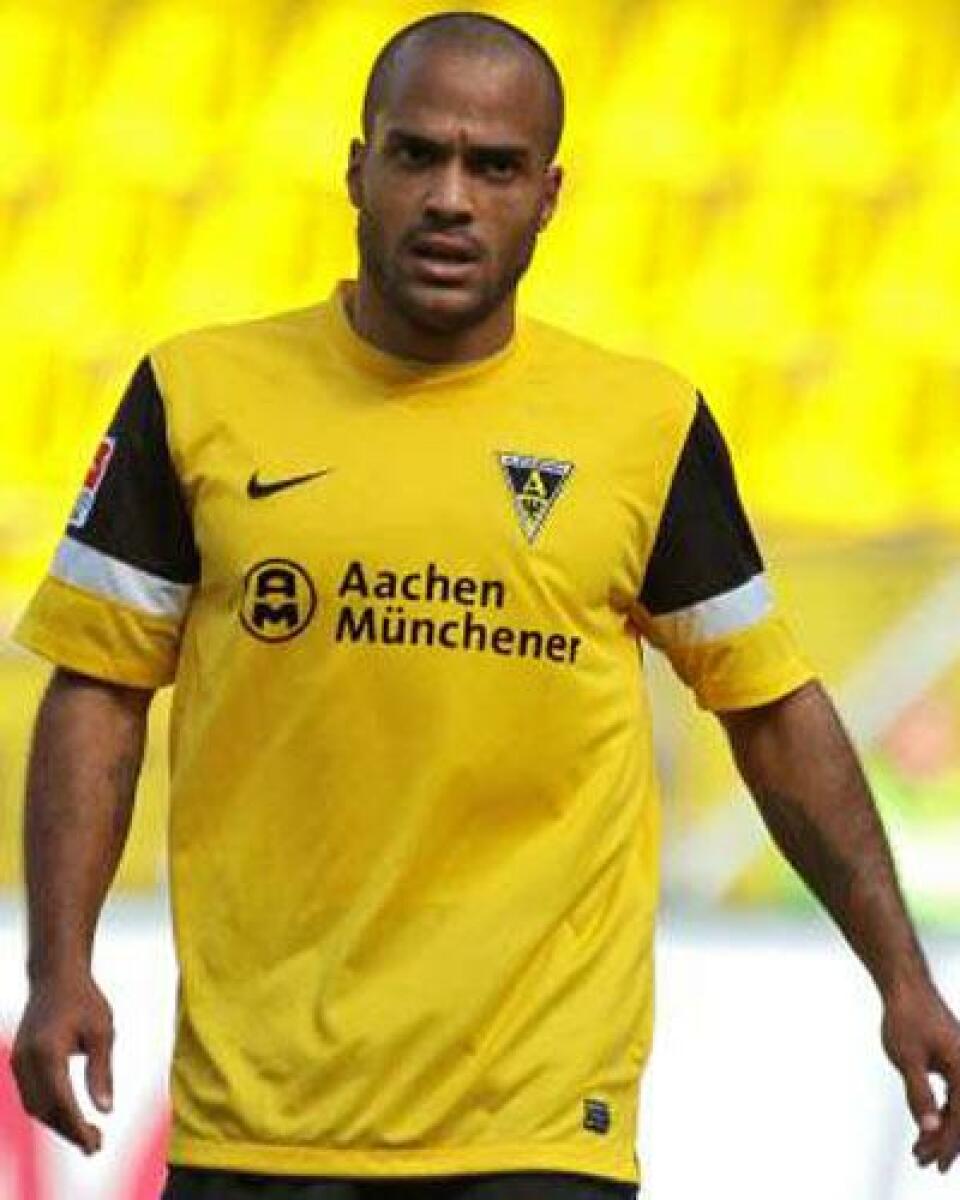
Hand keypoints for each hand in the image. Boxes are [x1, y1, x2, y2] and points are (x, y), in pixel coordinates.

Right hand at [11, 971, 113, 1154]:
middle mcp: (26, 1060)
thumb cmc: (85, 1001)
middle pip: (46, 1110)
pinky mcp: (18, 1062)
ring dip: (59, 1124)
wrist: (56, 978)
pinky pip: (32, 1096)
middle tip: (97, 1145)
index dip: (77, 1127)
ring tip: (89, 1136)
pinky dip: (50, 1111)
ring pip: (36, 1107)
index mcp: (48, 1051)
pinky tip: (71, 1117)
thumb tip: (106, 1110)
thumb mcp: (102, 1032)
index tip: (96, 1143)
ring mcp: (18, 1061)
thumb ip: (102, 1071)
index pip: (61, 1101)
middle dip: (70, 1131)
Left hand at [881, 978, 959, 1172]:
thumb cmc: (906, 1017)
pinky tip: (930, 1123)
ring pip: (959, 1106)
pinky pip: (956, 1094)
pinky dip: (943, 1111)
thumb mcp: (907, 1058)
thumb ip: (920, 1093)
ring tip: (921, 1148)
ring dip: (943, 1128)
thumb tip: (930, 1127)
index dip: (946, 1143)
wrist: (907, 986)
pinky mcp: (956, 1060)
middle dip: (944, 1141)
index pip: (959, 1118)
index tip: (932, 1162)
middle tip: (923, 1161)